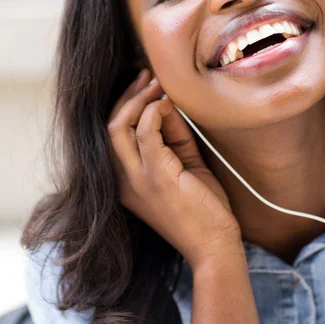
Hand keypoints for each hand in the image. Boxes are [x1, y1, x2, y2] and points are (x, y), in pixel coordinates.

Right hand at [107, 69, 241, 271]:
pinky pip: (145, 134)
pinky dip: (154, 112)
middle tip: (148, 76)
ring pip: (118, 127)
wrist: (214, 247)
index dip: (126, 105)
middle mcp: (123, 181)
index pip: (114, 134)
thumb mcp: (183, 166)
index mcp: (126, 181)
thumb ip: (172, 137)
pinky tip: (168, 103)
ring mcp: (136, 180)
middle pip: (109, 126)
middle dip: (127, 96)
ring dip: (138, 100)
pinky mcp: (156, 178)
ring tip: (157, 84)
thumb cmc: (202, 209)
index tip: (144, 85)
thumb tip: (167, 103)